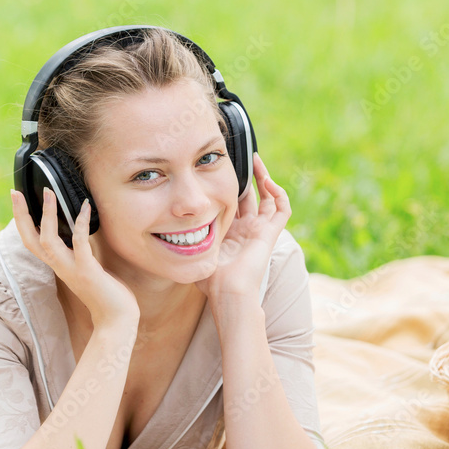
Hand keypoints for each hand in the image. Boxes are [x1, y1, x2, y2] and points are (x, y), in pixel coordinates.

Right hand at [11, 188, 139, 325]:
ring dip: (47, 215)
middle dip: (21, 216)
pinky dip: (80, 223)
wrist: (117, 320)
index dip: (21, 222)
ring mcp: (72, 269)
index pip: (31, 242)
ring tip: (49, 193)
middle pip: (30, 240)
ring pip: (48, 240)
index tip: (17, 200)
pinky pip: (79, 243)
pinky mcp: (88, 270)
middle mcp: (60, 267)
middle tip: (15, 193)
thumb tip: (79, 230)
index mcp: (58, 266)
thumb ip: (79, 252)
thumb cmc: (107, 294)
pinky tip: (85, 207)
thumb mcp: (87, 267)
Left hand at [196, 153, 290, 301]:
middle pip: (252, 197)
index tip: (220, 169)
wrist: (228, 291)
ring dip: (265, 178)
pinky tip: (267, 181)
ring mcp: (260, 231)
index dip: (229, 186)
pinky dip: (278, 193)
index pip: (233, 204)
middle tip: (243, 157)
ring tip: (256, 160)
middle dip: (248, 177)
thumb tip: (166, 228)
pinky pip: (282, 209)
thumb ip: (186, 240)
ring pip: (270, 199)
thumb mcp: (195, 252)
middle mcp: (247, 230)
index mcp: (230, 233)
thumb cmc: (210, 279)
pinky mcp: (270, 233)